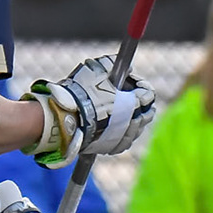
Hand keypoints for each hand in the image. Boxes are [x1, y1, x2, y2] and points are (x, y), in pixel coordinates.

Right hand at [25, 55, 156, 167]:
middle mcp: (132, 123)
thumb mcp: (96, 70)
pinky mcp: (111, 147)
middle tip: (135, 96)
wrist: (64, 119)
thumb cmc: (80, 93)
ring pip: (137, 129)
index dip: (141, 84)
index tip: (131, 79)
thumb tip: (127, 67)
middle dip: (143, 104)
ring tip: (128, 113)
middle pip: (147, 114)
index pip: (148, 93)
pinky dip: (124, 134)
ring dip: (135, 120)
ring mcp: (122, 137)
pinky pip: (124, 141)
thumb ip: (113, 65)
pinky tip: (119, 129)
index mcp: (133, 104)